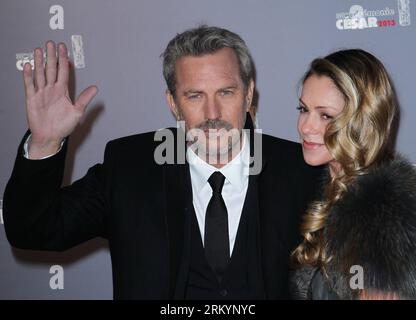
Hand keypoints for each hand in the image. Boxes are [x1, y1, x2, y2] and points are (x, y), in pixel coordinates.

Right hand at [23, 41, 97, 158]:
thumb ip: (84, 99)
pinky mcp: (32, 99)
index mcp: (62, 91)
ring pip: (40, 74)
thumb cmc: (63, 126)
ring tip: (39, 50)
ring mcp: (41, 93)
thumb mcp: (77, 112)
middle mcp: (51, 90)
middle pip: (51, 69)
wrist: (50, 137)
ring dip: (39, 62)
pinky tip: (29, 66)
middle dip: (51, 56)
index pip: (63, 72)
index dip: (63, 60)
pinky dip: (28, 76)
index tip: (64, 48)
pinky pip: (29, 85)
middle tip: (51, 43)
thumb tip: (95, 88)